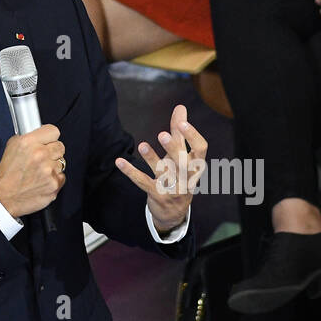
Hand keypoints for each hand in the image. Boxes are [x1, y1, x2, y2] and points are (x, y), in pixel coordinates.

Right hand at [0, 124, 64, 218]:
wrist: (4, 197)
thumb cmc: (7, 174)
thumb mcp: (12, 147)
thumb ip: (28, 137)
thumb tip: (40, 133)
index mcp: (28, 142)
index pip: (53, 131)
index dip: (50, 137)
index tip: (48, 140)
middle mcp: (40, 154)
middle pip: (60, 146)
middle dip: (52, 151)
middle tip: (42, 158)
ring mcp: (49, 170)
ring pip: (61, 162)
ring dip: (52, 166)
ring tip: (39, 172)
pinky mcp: (54, 184)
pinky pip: (62, 176)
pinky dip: (54, 179)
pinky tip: (42, 180)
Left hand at [115, 104, 206, 233]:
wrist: (174, 212)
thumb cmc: (179, 175)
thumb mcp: (182, 156)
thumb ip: (179, 132)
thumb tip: (181, 107)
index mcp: (196, 165)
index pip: (201, 150)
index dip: (193, 137)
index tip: (183, 123)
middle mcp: (186, 177)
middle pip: (183, 163)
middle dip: (173, 149)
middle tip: (162, 134)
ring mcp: (172, 188)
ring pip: (163, 173)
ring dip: (152, 159)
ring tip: (142, 146)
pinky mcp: (156, 195)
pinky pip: (143, 182)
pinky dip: (131, 172)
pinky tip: (119, 161)